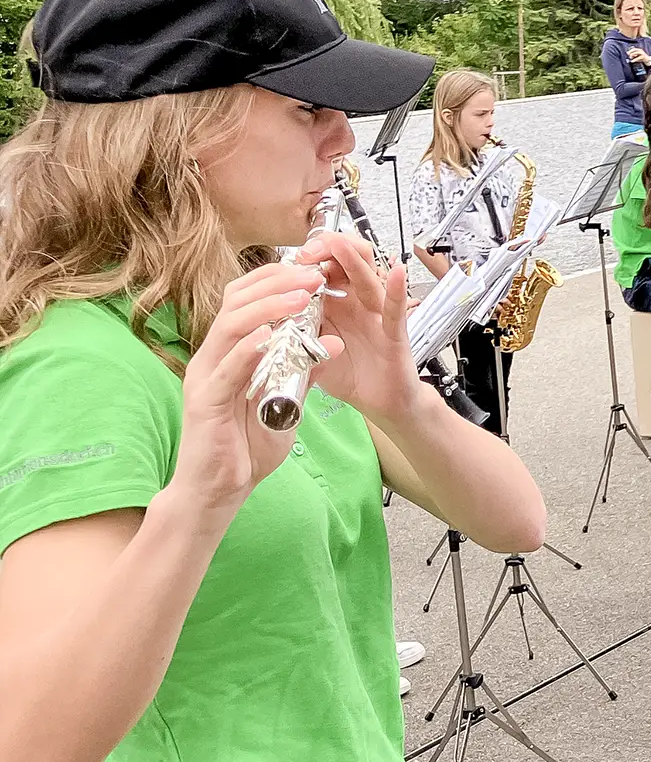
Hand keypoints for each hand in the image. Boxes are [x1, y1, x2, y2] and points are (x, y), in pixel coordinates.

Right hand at [166, 261, 328, 519]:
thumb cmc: (247, 446)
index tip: (313, 271)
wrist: (218, 490)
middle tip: (313, 275)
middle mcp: (212, 356)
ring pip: (231, 326)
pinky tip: (270, 335)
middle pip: (237, 302)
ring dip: (268, 307)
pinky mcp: (205, 401)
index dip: (277, 280)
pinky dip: (248, 348)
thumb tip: (334, 344)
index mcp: (229, 351)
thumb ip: (302, 373)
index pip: (246, 300)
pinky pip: (226, 367)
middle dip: (276, 283)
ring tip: (301, 296)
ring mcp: (205, 376)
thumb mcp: (286, 402)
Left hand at [306, 232, 424, 423]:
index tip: (290, 258)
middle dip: (328, 249)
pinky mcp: (395, 333)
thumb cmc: (349, 373)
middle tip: (307, 253)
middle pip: (348, 260)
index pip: (325, 265)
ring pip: (369, 277)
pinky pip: (396, 309)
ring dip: (354, 259)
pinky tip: (395, 272)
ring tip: (340, 246)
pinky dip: (396, 289)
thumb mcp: (311, 349)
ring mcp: (378, 314)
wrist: (379, 403)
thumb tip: (260, 321)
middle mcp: (358, 302)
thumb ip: (292, 332)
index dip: (309, 256)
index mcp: (336, 302)